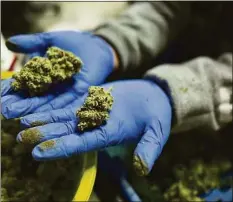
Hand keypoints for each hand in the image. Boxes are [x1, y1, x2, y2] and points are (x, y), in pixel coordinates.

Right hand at [1, 31, 115, 118]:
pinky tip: (38, 114)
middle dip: (18, 103)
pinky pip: (64, 103)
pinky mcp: (79, 94)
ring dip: (30, 109)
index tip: (0, 95)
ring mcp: (66, 92)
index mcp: (45, 75)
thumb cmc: (76, 43)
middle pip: (33, 97)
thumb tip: (10, 43)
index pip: (25, 84)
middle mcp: (54, 87)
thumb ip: (33, 43)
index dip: (12, 89)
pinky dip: (51, 109)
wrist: (98, 47)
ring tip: (13, 113)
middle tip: (3, 110)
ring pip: (46, 103)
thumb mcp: (51, 40)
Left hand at [17, 80, 171, 175]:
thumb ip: (149, 148)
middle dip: (45, 136)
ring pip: (64, 118)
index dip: (62, 148)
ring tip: (22, 122)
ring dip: (44, 120)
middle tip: (20, 139)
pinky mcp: (91, 99)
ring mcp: (92, 112)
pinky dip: (55, 105)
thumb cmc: (157, 116)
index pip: (83, 144)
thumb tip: (142, 169)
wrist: (153, 97)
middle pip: (67, 132)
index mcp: (110, 135)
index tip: (39, 152)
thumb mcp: (158, 132)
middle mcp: (97, 126)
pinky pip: (70, 103)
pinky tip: (39, 105)